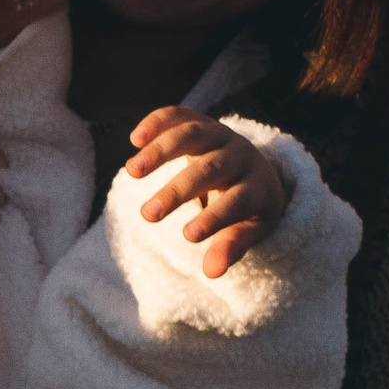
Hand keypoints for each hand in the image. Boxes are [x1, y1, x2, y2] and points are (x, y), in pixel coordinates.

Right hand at [126, 106, 291, 279]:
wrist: (252, 170)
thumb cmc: (246, 211)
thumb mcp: (246, 231)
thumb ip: (230, 248)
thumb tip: (212, 273)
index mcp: (257, 186)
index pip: (239, 200)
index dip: (217, 216)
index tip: (189, 237)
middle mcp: (240, 156)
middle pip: (211, 169)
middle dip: (179, 190)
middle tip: (148, 215)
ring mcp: (220, 135)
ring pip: (193, 135)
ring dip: (161, 150)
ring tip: (131, 171)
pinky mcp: (200, 122)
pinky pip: (180, 115)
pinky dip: (158, 121)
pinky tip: (134, 138)